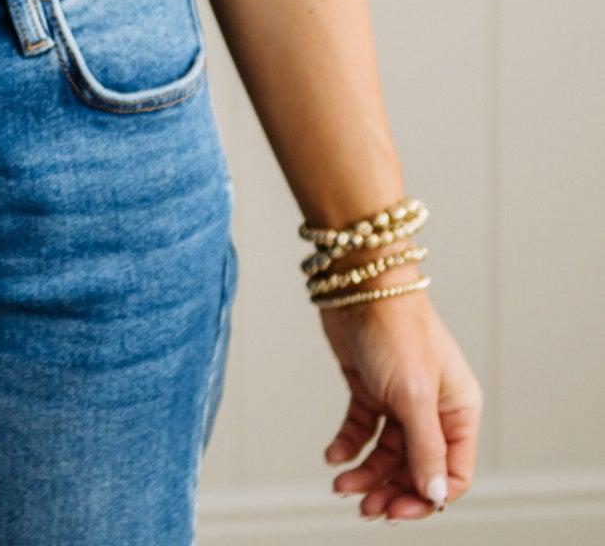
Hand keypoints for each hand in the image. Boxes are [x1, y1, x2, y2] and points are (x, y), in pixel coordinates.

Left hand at [318, 286, 481, 519]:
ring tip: (340, 485)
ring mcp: (400, 399)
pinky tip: (333, 456)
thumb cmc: (396, 328)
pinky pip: (363, 430)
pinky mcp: (370, 387)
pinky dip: (349, 445)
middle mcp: (433, 408)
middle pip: (417, 467)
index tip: (395, 509)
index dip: (426, 497)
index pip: (453, 472)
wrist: (359, 281)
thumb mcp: (414, 395)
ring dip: (366, 473)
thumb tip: (434, 496)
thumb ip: (425, 448)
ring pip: (387, 453)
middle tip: (365, 507)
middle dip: (391, 489)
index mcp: (458, 409)